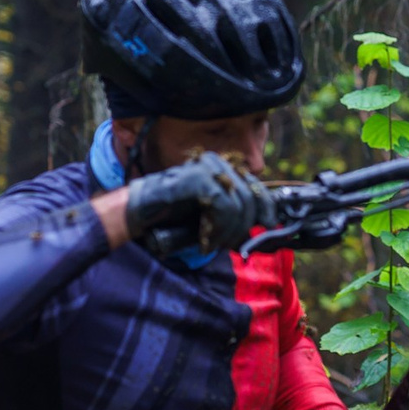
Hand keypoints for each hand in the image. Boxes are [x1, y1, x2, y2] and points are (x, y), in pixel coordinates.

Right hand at [123, 153, 271, 254]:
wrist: (141, 213)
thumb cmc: (174, 216)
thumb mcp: (213, 215)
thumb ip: (237, 214)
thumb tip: (266, 222)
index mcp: (223, 169)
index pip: (257, 186)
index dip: (266, 207)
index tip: (267, 226)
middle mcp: (217, 164)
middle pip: (250, 197)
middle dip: (242, 227)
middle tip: (225, 245)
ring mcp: (207, 168)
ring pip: (239, 205)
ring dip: (227, 232)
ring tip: (210, 242)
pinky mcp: (198, 177)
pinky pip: (224, 206)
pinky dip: (217, 228)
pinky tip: (203, 237)